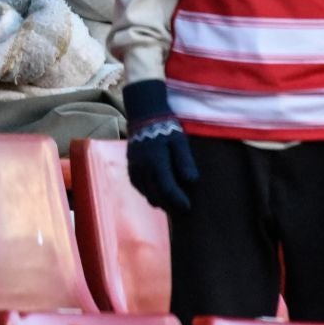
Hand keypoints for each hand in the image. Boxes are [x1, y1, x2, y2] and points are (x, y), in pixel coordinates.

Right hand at [123, 79, 196, 212]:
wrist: (144, 116)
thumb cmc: (166, 128)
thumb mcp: (180, 141)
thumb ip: (185, 161)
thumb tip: (192, 181)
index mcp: (156, 160)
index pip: (167, 187)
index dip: (178, 200)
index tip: (188, 207)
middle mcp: (142, 166)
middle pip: (155, 194)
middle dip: (169, 204)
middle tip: (181, 209)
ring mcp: (134, 167)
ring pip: (145, 192)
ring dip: (157, 200)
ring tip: (170, 204)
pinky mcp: (130, 166)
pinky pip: (137, 185)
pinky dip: (147, 192)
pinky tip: (156, 194)